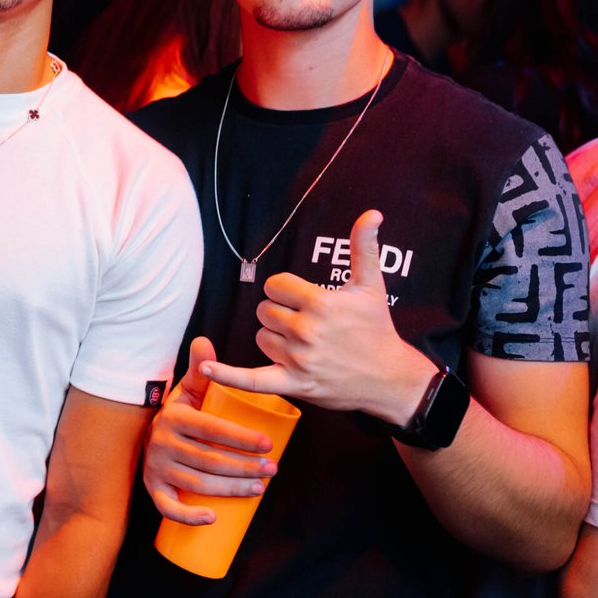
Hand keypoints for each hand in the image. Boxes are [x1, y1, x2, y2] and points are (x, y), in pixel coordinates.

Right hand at [144, 337, 275, 524]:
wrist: (146, 439)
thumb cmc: (179, 417)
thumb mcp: (188, 392)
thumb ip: (199, 369)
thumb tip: (205, 341)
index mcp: (174, 417)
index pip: (212, 429)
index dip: (241, 438)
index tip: (269, 444)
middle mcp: (161, 442)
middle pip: (209, 460)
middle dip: (245, 467)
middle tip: (272, 470)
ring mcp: (156, 467)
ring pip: (197, 484)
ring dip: (231, 490)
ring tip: (260, 488)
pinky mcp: (153, 489)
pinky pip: (167, 507)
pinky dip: (189, 515)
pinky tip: (213, 518)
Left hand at [202, 210, 434, 422]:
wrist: (391, 379)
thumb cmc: (378, 329)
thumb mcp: (371, 286)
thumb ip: (363, 247)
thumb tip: (371, 213)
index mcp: (319, 303)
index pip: (275, 286)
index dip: (286, 291)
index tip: (303, 299)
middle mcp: (306, 330)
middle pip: (264, 311)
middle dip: (281, 314)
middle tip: (308, 324)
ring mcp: (299, 359)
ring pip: (261, 337)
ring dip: (276, 339)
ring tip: (305, 345)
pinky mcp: (295, 384)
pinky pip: (252, 380)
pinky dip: (228, 375)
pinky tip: (206, 369)